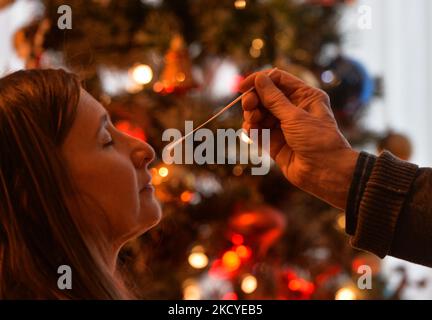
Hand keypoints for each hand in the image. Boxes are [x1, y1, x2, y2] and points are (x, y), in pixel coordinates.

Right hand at [239, 69, 358, 209]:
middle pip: (265, 96)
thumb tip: (259, 78)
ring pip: (259, 113)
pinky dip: (251, 129)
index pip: (278, 79)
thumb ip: (274, 99)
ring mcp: (283, 125)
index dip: (260, 80)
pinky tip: (250, 132)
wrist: (325, 172)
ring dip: (251, 115)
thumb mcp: (295, 117)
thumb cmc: (318, 141)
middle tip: (248, 106)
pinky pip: (258, 130)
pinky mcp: (274, 142)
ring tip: (251, 122)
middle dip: (254, 99)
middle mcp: (293, 108)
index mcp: (304, 96)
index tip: (244, 86)